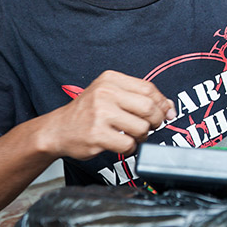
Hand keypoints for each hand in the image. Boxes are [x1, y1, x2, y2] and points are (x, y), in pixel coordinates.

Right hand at [41, 71, 175, 159]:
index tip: (167, 112)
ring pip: (141, 128)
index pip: (148, 88)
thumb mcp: (111, 94)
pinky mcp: (97, 135)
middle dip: (156, 120)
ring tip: (132, 134)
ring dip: (142, 136)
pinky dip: (130, 147)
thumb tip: (169, 107)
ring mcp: (100, 114)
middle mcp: (105, 93)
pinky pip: (128, 144)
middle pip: (148, 108)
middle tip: (152, 126)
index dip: (162, 103)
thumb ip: (139, 97)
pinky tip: (121, 143)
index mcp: (110, 79)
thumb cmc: (89, 111)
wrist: (57, 129)